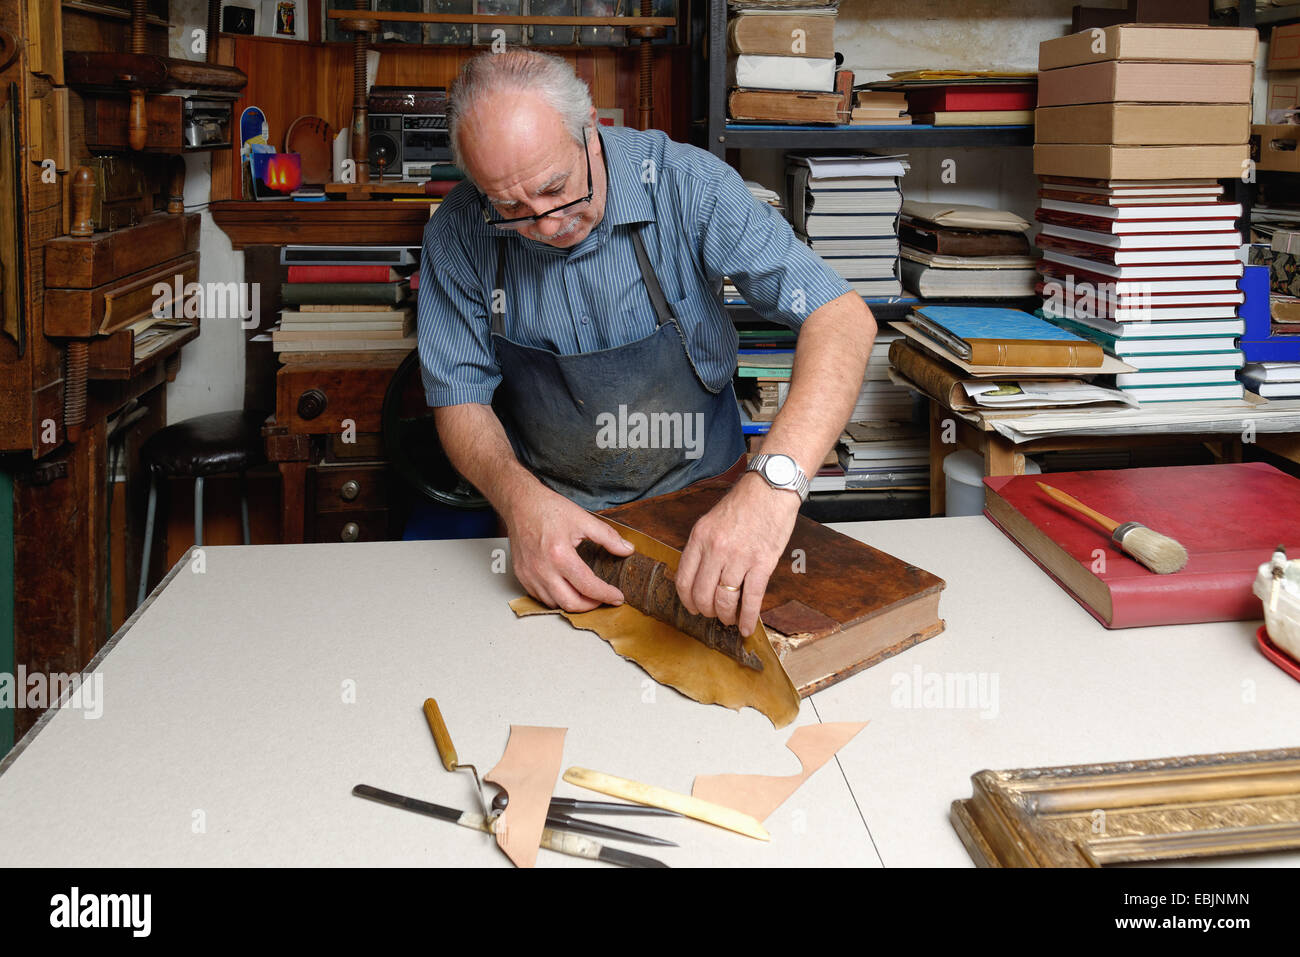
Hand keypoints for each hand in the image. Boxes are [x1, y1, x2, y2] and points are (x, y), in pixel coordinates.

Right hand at [503, 480, 633, 612]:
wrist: (520, 503)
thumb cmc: (547, 509)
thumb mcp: (583, 519)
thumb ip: (607, 536)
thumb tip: (626, 549)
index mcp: (560, 555)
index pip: (588, 586)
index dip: (606, 595)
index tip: (617, 597)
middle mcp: (542, 569)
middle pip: (571, 603)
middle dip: (591, 606)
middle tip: (603, 599)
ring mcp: (529, 575)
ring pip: (554, 605)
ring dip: (573, 604)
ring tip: (586, 595)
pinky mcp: (522, 576)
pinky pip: (540, 598)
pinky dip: (555, 598)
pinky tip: (566, 589)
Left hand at [674, 473, 800, 635]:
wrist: (771, 488)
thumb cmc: (744, 503)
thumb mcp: (711, 521)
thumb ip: (702, 548)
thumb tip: (698, 575)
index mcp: (700, 538)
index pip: (684, 579)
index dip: (687, 600)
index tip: (692, 607)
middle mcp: (716, 549)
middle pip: (702, 595)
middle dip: (706, 611)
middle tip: (712, 615)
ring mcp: (739, 557)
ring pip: (725, 600)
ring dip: (726, 616)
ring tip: (729, 619)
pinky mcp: (762, 563)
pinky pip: (751, 599)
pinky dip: (748, 618)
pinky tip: (747, 628)